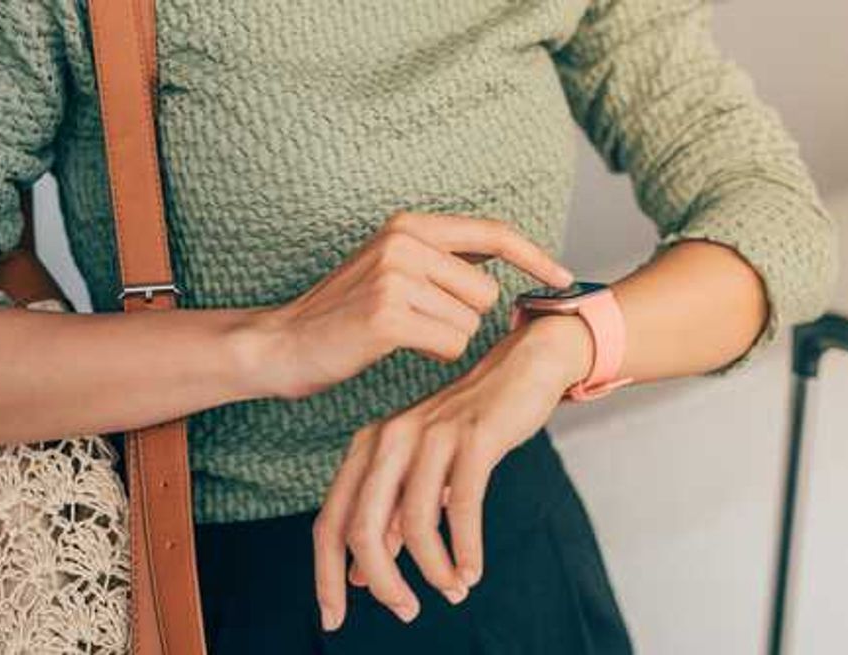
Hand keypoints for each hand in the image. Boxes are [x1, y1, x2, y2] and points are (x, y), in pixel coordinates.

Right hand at [247, 210, 572, 398]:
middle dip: (463, 316)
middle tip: (416, 321)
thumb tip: (502, 268)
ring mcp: (396, 276)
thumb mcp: (390, 267)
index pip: (492, 233)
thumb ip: (440, 259)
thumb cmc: (343, 313)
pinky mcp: (389, 315)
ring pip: (469, 321)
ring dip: (444, 337)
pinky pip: (450, 343)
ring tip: (399, 332)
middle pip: (485, 291)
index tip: (563, 276)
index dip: (534, 256)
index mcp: (409, 225)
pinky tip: (394, 346)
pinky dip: (431, 353)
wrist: (284, 342)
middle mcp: (405, 241)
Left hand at [311, 314, 593, 629]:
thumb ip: (387, 519)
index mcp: (366, 448)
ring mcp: (430, 437)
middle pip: (363, 528)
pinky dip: (466, 549)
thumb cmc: (465, 429)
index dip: (325, 576)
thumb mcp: (418, 473)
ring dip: (433, 569)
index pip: (330, 522)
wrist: (517, 372)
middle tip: (406, 612)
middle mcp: (389, 440)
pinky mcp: (473, 438)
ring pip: (414, 523)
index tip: (333, 620)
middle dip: (382, 582)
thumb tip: (359, 577)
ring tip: (453, 590)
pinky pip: (463, 507)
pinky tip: (472, 572)